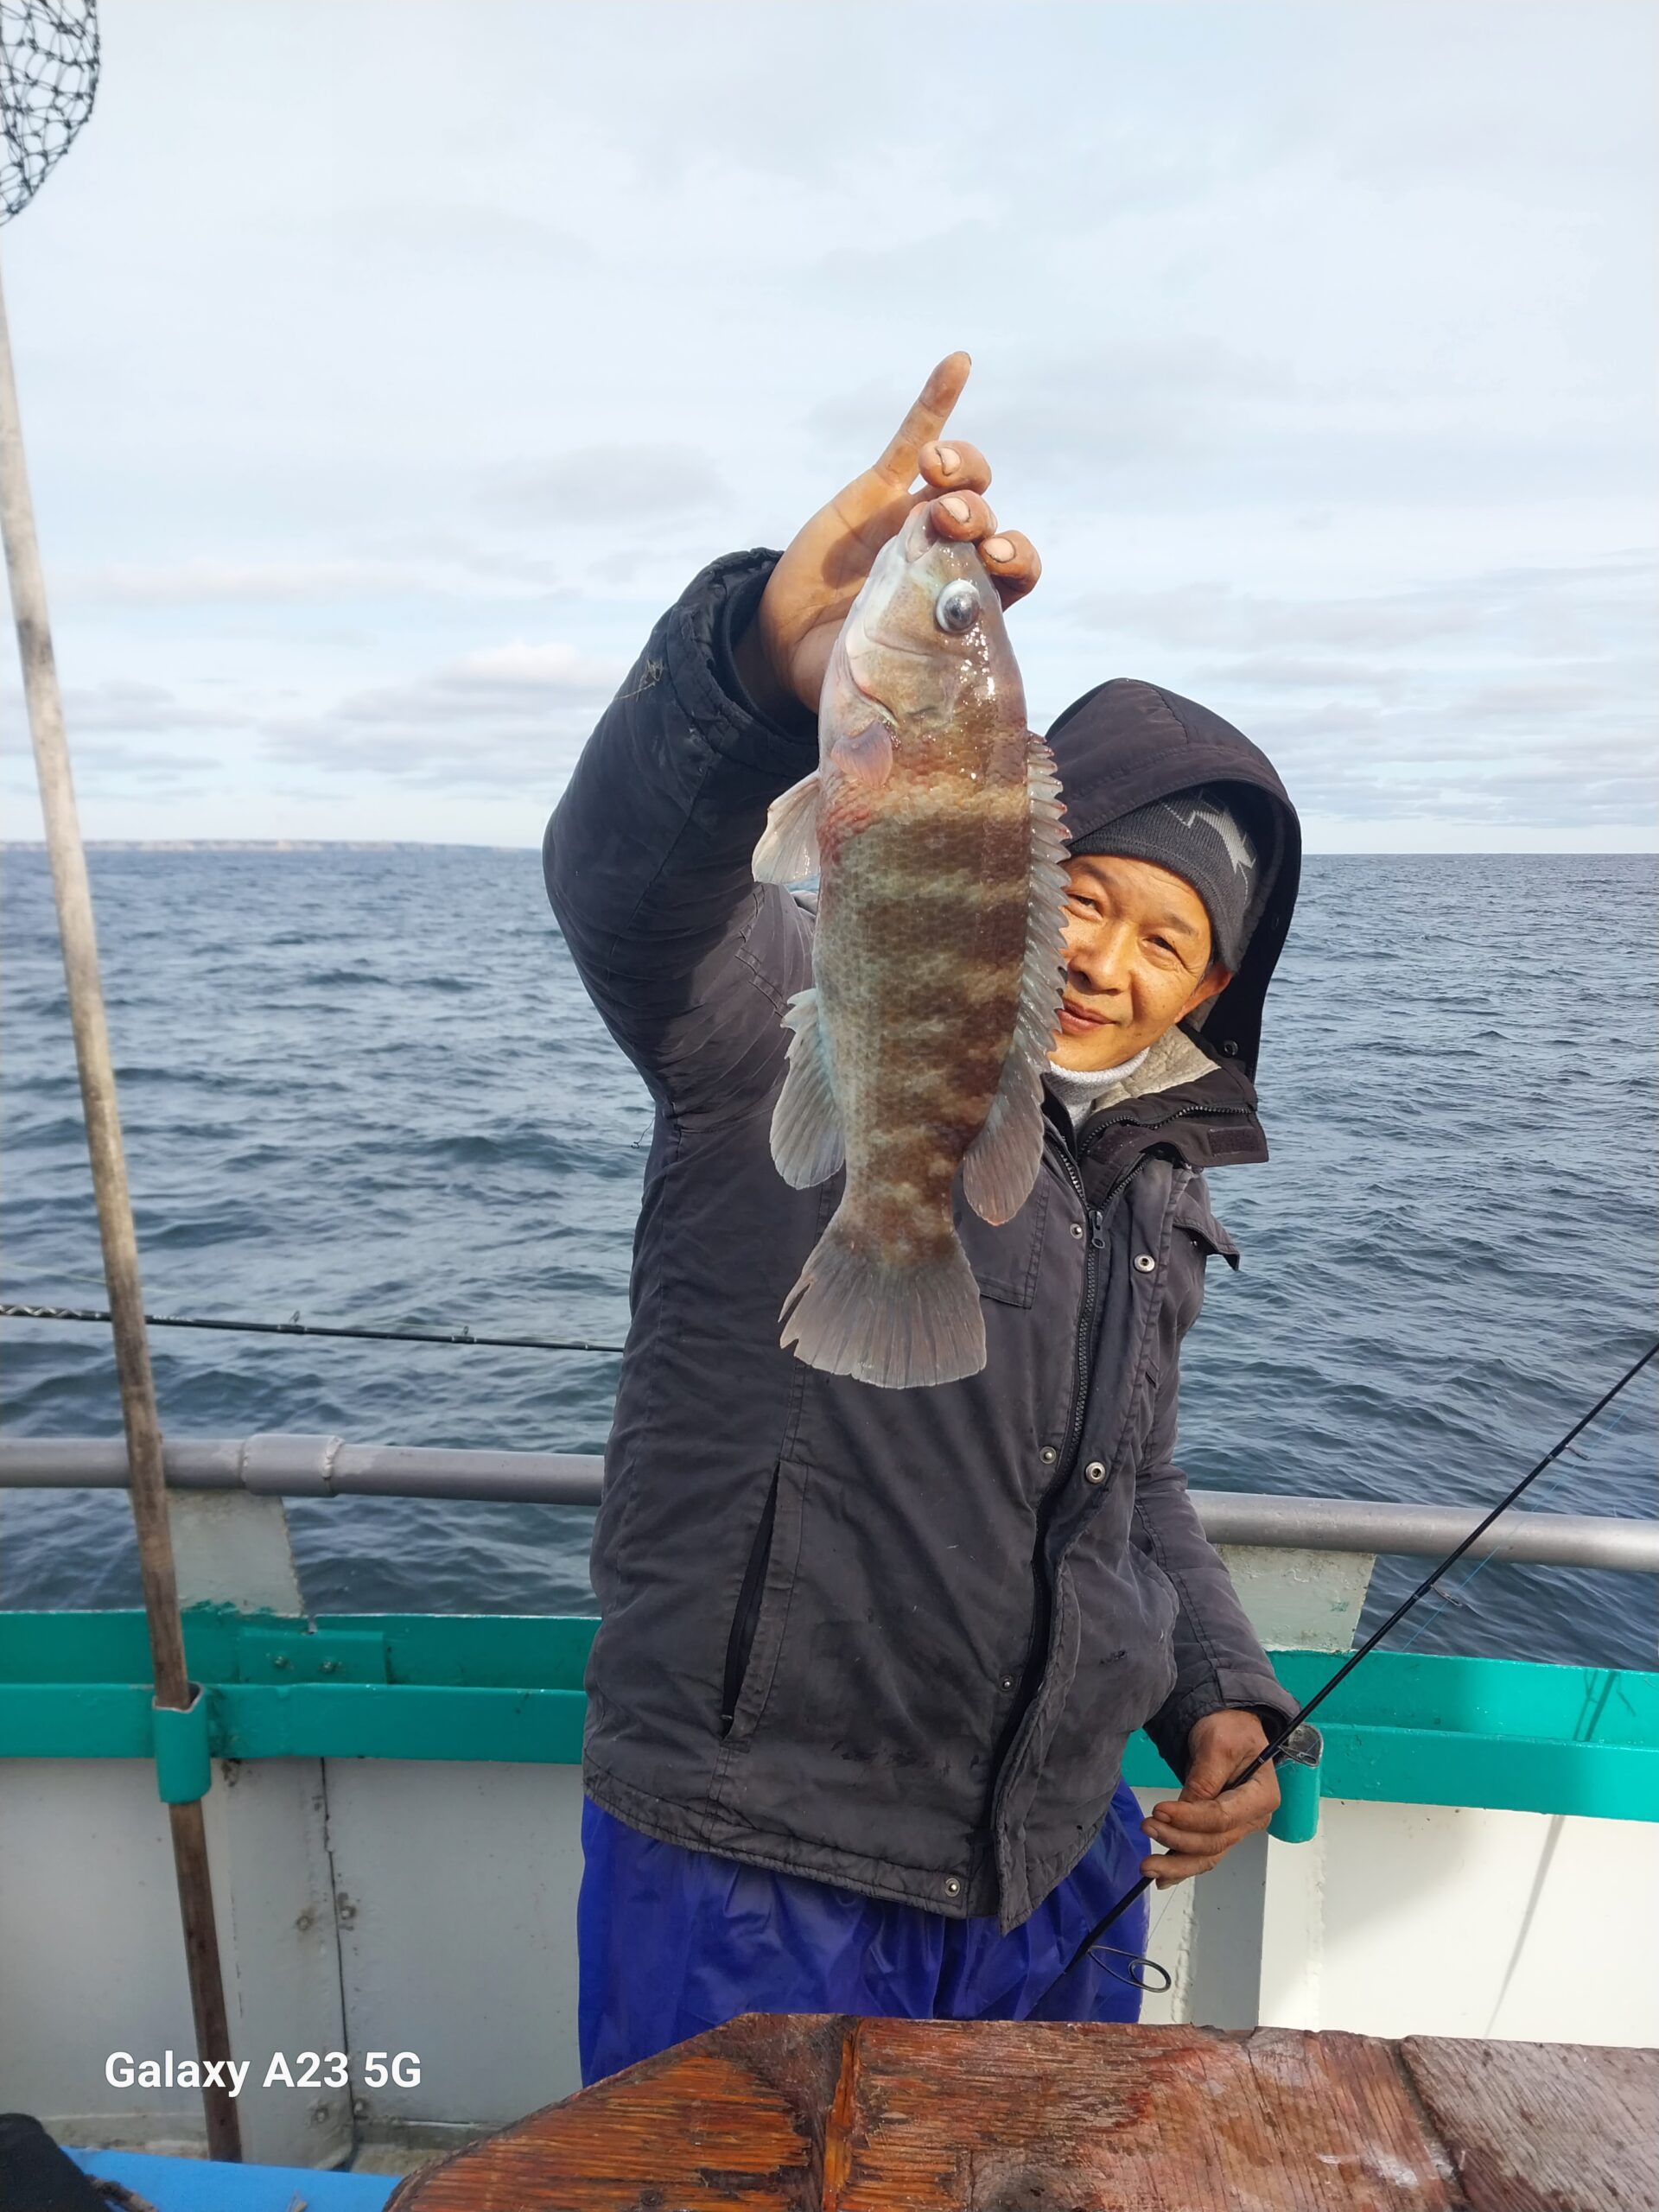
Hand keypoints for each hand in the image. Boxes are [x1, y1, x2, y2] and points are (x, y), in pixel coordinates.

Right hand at [733, 351, 1042, 720]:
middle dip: (986, 515)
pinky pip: (914, 439)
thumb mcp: (868, 697)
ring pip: (964, 478)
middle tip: (963, 527)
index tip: (997, 560)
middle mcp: (953, 559)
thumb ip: (890, 709)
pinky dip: (937, 404)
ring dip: (964, 469)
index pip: (1017, 572)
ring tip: (939, 478)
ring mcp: (919, 519)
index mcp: (967, 606)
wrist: (785, 649)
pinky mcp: (880, 491)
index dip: (1017, 556)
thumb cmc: (839, 677)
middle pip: (993, 519)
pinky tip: (959, 364)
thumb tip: (893, 754)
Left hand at [1139, 1709, 1279, 1884]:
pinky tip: (1162, 1878)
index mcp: (1262, 1796)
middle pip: (1215, 1842)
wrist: (1230, 1726)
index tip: (1159, 1811)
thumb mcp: (1218, 1744)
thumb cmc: (1230, 1729)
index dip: (1190, 1819)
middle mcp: (1253, 1818)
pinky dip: (1182, 1866)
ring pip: (1208, 1855)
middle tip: (1146, 1828)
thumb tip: (1185, 1809)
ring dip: (1176, 1863)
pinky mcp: (1220, 1830)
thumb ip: (1205, 1778)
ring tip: (1148, 1866)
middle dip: (1178, 1841)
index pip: (1223, 1817)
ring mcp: (1238, 1828)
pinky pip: (1203, 1854)